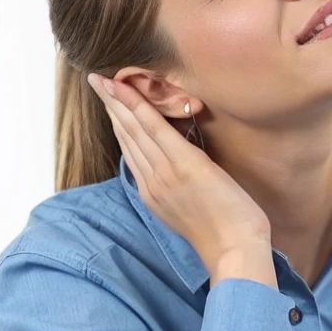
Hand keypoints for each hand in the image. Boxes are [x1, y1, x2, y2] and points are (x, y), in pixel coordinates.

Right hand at [89, 73, 274, 286]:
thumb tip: (182, 168)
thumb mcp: (192, 210)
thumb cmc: (225, 234)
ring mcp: (164, 172)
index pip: (131, 151)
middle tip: (96, 81)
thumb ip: (179, 188)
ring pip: (134, 129)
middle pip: (126, 137)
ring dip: (117, 101)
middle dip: (111, 107)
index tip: (110, 104)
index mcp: (153, 193)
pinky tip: (123, 88)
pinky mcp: (183, 164)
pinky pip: (154, 128)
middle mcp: (151, 181)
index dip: (119, 124)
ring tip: (103, 79)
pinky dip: (136, 106)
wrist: (235, 251)